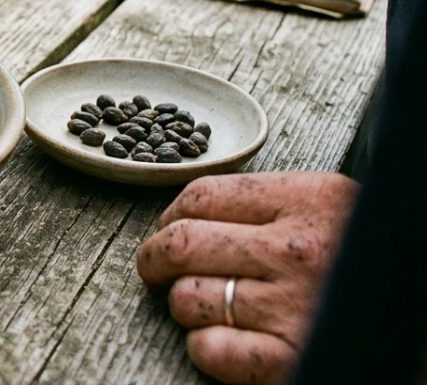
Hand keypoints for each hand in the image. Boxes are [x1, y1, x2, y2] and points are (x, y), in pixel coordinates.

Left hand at [136, 172, 358, 384]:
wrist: (422, 328)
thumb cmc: (374, 266)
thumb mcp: (339, 211)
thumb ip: (277, 204)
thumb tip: (194, 211)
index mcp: (311, 201)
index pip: (201, 194)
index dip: (170, 215)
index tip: (167, 228)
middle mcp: (298, 250)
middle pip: (181, 243)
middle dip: (154, 259)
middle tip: (153, 270)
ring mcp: (293, 306)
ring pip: (188, 297)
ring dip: (183, 306)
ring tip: (202, 307)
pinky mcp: (289, 360)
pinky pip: (210, 349)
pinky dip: (203, 348)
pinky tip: (219, 342)